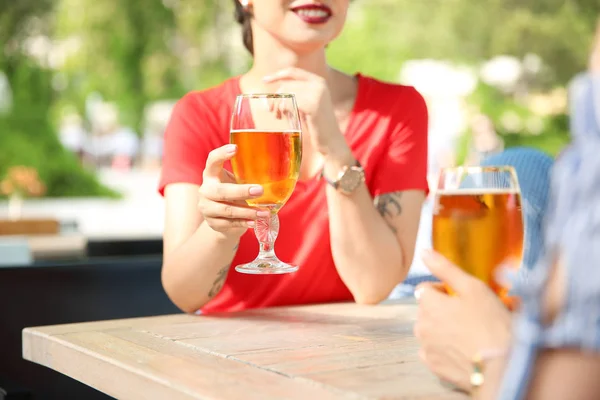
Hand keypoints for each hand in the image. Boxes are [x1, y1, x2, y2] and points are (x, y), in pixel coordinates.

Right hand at [198, 144, 267, 238]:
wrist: (221, 220)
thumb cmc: (232, 195)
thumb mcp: (236, 182)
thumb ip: (247, 176)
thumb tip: (279, 168)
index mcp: (212, 175)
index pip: (212, 160)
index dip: (221, 154)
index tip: (236, 148)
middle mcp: (206, 190)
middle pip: (221, 191)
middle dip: (241, 191)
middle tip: (260, 190)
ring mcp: (207, 207)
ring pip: (227, 209)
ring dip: (248, 211)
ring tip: (265, 212)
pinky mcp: (212, 223)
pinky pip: (230, 223)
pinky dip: (244, 222)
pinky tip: (256, 222)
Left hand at [263, 68, 346, 155]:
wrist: (331, 141)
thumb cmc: (316, 124)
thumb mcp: (306, 104)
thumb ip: (296, 94)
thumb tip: (276, 89)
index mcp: (318, 81)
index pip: (293, 72)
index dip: (277, 75)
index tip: (264, 81)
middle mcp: (319, 84)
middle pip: (286, 85)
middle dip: (276, 98)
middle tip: (272, 111)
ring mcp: (317, 94)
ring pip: (286, 93)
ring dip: (278, 105)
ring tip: (278, 115)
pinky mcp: (313, 105)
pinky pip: (289, 102)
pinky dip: (284, 110)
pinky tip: (286, 117)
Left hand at [414, 250, 511, 390]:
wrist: (502, 366)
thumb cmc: (491, 323)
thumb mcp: (472, 287)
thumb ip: (445, 268)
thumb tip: (424, 252)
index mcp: (428, 304)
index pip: (424, 289)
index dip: (442, 290)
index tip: (460, 296)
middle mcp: (421, 326)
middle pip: (427, 310)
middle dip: (442, 309)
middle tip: (469, 315)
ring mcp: (426, 348)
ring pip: (429, 331)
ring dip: (443, 329)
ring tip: (469, 333)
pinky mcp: (434, 367)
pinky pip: (433, 352)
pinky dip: (444, 349)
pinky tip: (463, 349)